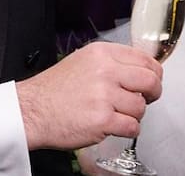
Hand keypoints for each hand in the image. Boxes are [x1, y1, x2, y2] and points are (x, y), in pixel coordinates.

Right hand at [16, 41, 162, 149]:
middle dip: (153, 93)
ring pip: (141, 107)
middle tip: (147, 98)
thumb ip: (112, 62)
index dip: (154, 73)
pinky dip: (128, 130)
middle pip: (150, 81)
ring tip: (117, 114)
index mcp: (102, 54)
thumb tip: (140, 68)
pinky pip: (132, 127)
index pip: (145, 59)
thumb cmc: (53, 89)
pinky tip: (116, 126)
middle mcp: (106, 72)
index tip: (152, 80)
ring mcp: (104, 96)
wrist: (30, 111)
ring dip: (134, 114)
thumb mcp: (83, 61)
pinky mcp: (102, 120)